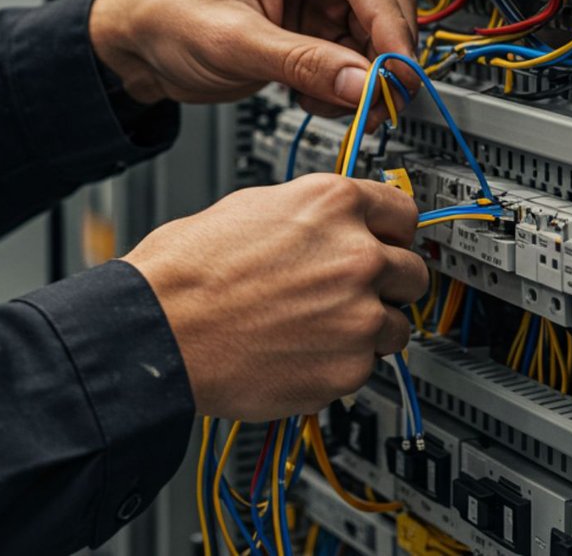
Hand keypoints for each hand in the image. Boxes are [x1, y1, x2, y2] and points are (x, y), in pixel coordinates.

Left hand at [90, 0, 418, 116]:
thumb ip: (301, 63)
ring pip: (373, 36)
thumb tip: (363, 84)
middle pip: (381, 3)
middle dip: (382, 56)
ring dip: (363, 78)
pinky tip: (314, 100)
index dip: (388, 26)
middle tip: (379, 102)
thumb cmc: (164, 16)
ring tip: (331, 106)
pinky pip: (352, 59)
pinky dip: (345, 87)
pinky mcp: (312, 28)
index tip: (399, 71)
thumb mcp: (232, 42)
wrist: (135, 44)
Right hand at [125, 175, 425, 420]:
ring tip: (316, 329)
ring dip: (366, 328)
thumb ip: (308, 216)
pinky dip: (339, 364)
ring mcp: (358, 315)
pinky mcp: (348, 367)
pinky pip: (364, 366)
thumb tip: (330, 225)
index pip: (404, 211)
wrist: (159, 331)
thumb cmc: (185, 272)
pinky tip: (298, 353)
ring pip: (396, 325)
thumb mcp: (249, 208)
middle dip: (386, 283)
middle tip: (351, 292)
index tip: (388, 242)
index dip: (391, 231)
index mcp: (331, 204)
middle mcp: (356, 256)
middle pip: (412, 271)